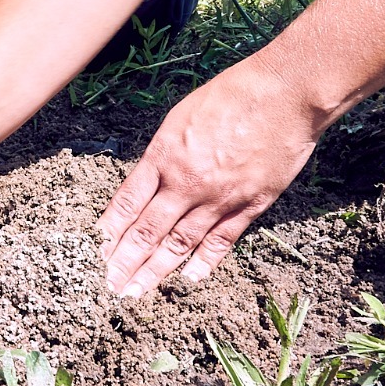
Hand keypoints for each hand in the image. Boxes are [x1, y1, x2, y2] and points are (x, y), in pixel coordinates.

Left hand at [98, 58, 321, 297]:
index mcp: (165, 155)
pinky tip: (188, 278)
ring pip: (179, 243)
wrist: (285, 94)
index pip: (129, 201)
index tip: (99, 248)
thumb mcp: (181, 116)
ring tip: (135, 291)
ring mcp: (219, 197)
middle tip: (110, 284)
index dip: (112, 228)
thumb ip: (164, 153)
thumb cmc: (232, 94)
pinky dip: (204, 261)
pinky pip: (221, 240)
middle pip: (148, 230)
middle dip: (125, 260)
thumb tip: (149, 182)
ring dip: (154, 271)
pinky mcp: (251, 205)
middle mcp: (187, 181)